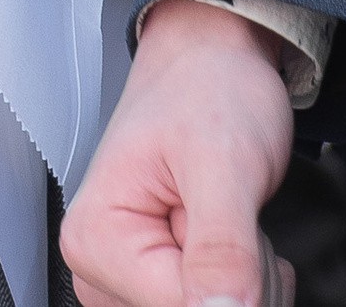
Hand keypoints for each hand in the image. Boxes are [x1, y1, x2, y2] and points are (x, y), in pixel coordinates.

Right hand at [60, 0, 297, 306]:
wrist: (216, 61)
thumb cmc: (208, 88)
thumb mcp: (225, 163)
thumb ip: (222, 249)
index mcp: (95, 240)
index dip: (233, 277)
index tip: (230, 217)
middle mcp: (99, 269)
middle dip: (242, 283)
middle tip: (232, 212)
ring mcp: (127, 281)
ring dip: (250, 283)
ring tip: (230, 215)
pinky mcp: (156, 284)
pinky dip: (250, 285)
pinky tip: (234, 237)